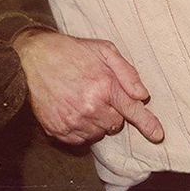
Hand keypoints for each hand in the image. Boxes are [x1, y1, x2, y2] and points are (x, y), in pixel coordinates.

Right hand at [11, 29, 164, 145]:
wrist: (31, 58)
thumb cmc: (71, 51)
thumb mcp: (104, 50)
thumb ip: (127, 73)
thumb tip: (143, 95)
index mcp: (104, 86)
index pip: (132, 111)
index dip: (148, 124)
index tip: (158, 135)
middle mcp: (89, 108)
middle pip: (115, 124)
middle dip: (112, 112)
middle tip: (97, 94)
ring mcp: (72, 121)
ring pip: (98, 133)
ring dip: (97, 122)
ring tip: (83, 100)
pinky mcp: (57, 130)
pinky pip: (81, 140)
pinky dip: (82, 129)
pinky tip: (73, 111)